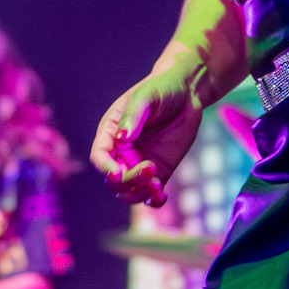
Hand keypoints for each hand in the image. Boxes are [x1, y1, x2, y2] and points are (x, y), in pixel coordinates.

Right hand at [91, 54, 208, 207]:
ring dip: (139, 194)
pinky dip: (153, 200)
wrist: (188, 91)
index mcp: (111, 132)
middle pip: (114, 180)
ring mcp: (139, 163)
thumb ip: (132, 117)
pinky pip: (150, 194)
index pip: (100, 157)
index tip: (119, 172)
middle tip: (150, 168)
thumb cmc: (161, 88)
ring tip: (157, 186)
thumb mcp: (146, 97)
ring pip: (130, 192)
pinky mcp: (159, 171)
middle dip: (128, 181)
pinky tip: (161, 195)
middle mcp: (122, 152)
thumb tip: (120, 139)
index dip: (106, 168)